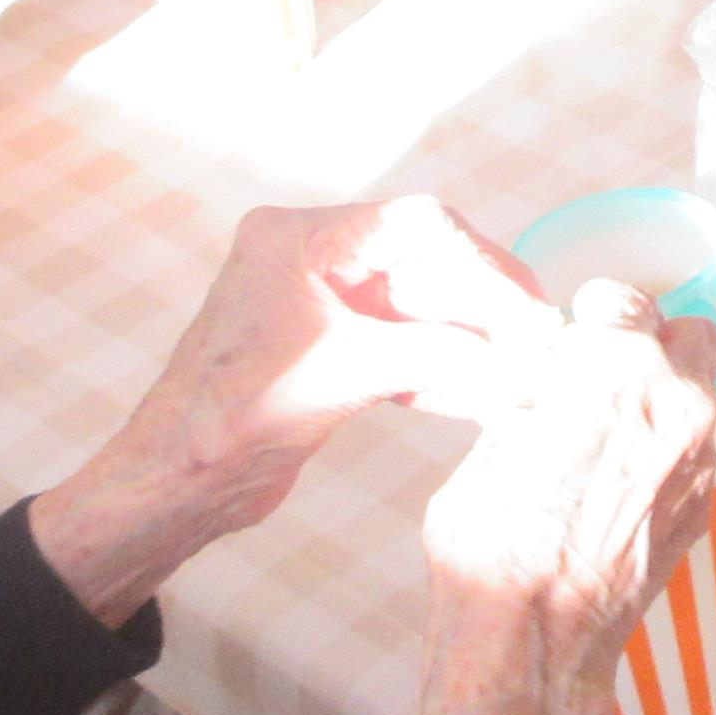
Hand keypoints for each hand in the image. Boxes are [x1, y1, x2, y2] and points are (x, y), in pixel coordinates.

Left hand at [32, 197, 570, 620]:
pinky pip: (406, 350)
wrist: (174, 488)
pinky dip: (445, 374)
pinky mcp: (335, 353)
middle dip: (483, 308)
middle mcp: (310, 260)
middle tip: (542, 343)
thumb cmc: (227, 421)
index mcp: (295, 240)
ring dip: (471, 345)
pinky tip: (485, 398)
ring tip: (525, 375)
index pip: (412, 226)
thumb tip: (522, 360)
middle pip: (424, 264)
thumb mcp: (343, 375)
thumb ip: (436, 358)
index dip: (482, 266)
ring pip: (422, 311)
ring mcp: (324, 307)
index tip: (530, 310)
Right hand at [409, 287, 715, 714]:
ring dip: (664, 401)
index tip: (578, 331)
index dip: (594, 316)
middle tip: (605, 375)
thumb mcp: (492, 442)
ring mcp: (699, 462)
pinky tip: (619, 482)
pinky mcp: (704, 511)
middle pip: (690, 337)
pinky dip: (667, 453)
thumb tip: (552, 380)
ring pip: (701, 397)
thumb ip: (537, 394)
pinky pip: (696, 455)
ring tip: (609, 434)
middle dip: (651, 346)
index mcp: (616, 368)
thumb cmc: (492, 544)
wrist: (533, 644)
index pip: (624, 300)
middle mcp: (676, 405)